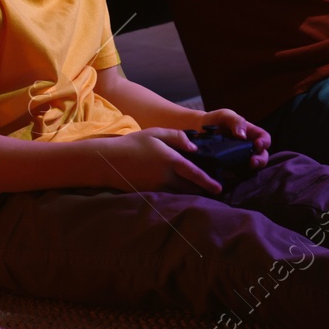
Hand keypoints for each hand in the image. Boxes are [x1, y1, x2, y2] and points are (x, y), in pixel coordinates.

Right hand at [95, 129, 222, 193]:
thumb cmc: (134, 143)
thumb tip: (194, 148)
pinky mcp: (150, 193)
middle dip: (202, 189)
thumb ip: (178, 137)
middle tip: (213, 188)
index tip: (219, 188)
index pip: (195, 174)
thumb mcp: (156, 133)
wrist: (109, 161)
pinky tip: (180, 190)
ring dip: (190, 192)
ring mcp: (158, 187)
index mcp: (170, 160)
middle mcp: (166, 177)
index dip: (208, 182)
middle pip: (190, 187)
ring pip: (180, 193)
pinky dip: (178, 194)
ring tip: (199, 190)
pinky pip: (169, 195)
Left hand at [196, 108, 271, 170]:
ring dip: (250, 170)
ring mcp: (240, 159)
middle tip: (252, 162)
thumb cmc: (215, 120)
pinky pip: (236, 175)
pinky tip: (228, 173)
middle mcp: (248, 148)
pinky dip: (235, 175)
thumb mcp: (225, 115)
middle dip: (260, 160)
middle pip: (262, 156)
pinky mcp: (230, 168)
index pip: (264, 138)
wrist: (197, 130)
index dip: (264, 142)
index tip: (258, 145)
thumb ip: (236, 121)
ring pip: (251, 168)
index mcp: (251, 133)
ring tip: (243, 168)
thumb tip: (243, 136)